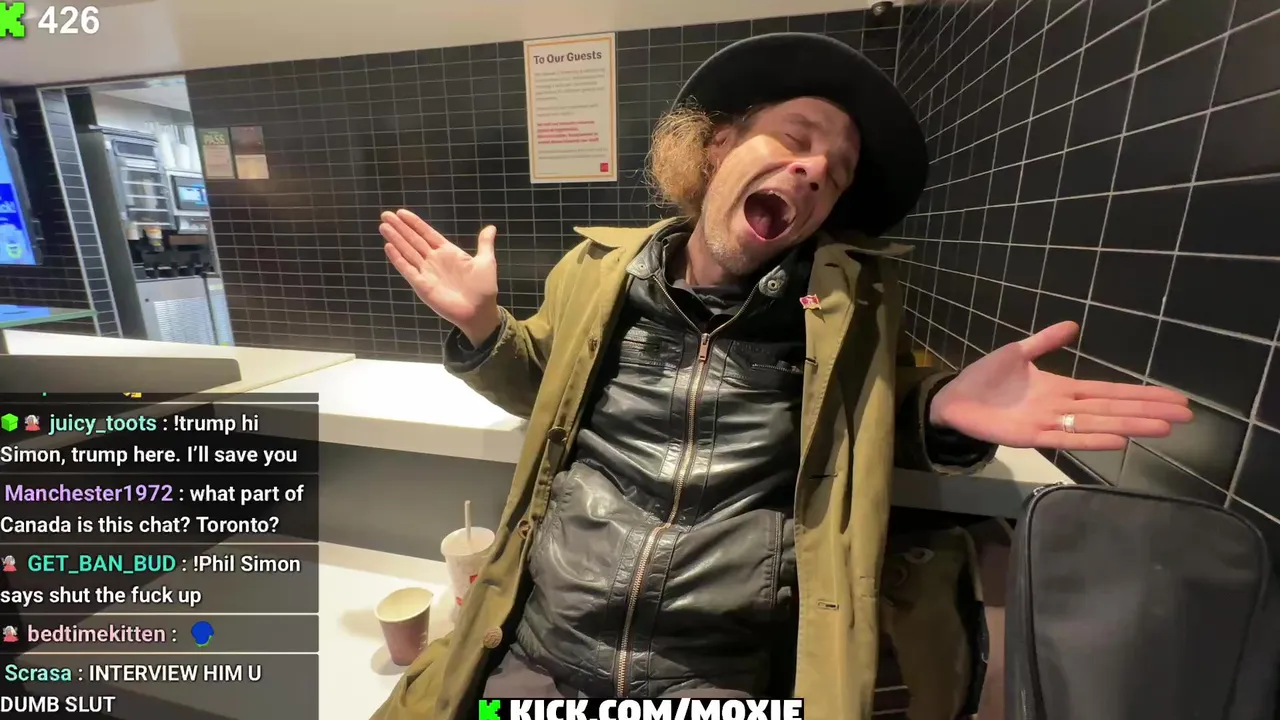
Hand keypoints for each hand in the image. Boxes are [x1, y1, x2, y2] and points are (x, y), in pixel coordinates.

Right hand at [379, 209, 499, 343]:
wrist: (480, 312)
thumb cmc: (484, 288)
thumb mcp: (486, 261)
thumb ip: (484, 244)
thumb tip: (491, 227)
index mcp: (448, 252)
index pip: (427, 234)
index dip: (414, 223)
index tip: (401, 213)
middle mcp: (434, 260)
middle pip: (413, 240)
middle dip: (400, 228)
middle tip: (385, 215)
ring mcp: (427, 272)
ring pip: (408, 252)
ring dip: (395, 239)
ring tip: (383, 226)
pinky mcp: (422, 285)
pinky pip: (407, 269)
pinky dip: (398, 259)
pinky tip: (388, 247)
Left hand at [929, 321, 1192, 450]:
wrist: (952, 397)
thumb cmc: (984, 378)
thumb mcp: (1017, 353)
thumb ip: (1045, 341)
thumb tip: (1074, 324)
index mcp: (1062, 389)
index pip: (1110, 391)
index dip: (1141, 394)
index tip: (1174, 397)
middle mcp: (1063, 408)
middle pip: (1113, 409)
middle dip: (1148, 411)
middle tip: (1186, 416)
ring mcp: (1049, 423)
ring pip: (1098, 424)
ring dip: (1130, 425)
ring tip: (1163, 428)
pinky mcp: (1030, 436)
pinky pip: (1066, 438)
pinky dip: (1092, 439)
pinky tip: (1117, 440)